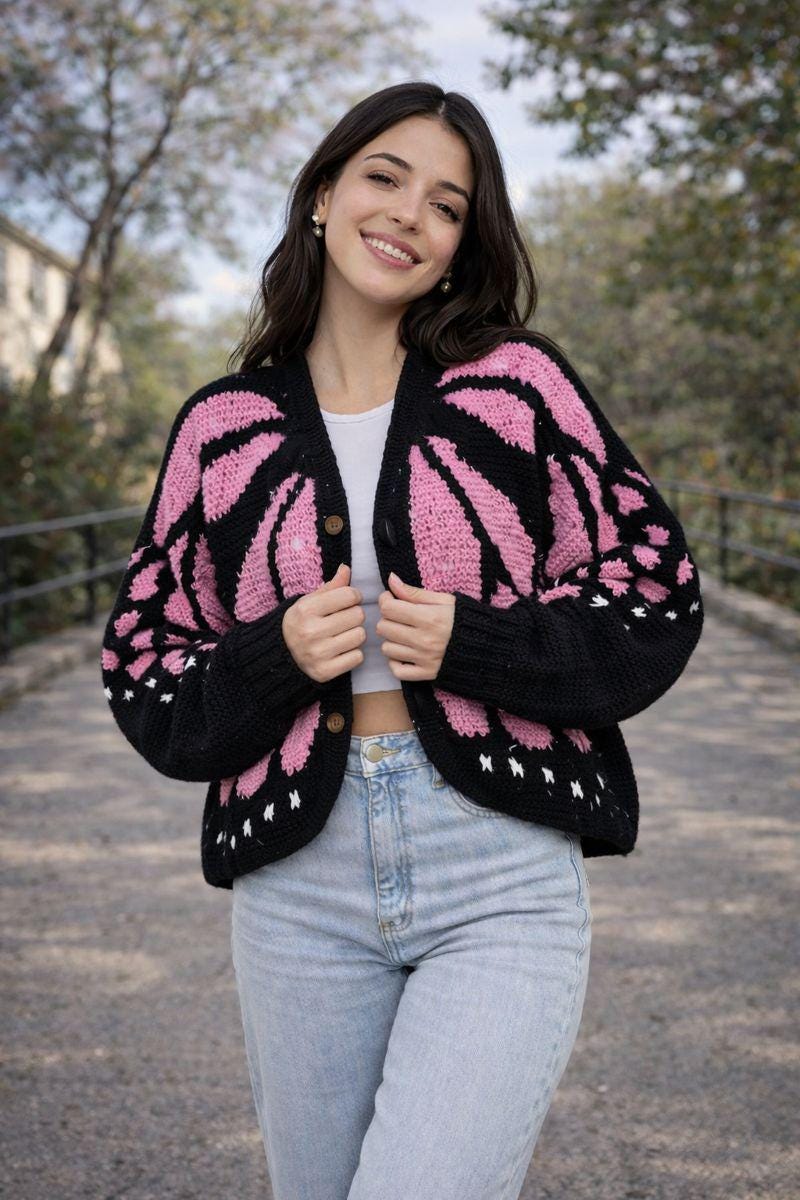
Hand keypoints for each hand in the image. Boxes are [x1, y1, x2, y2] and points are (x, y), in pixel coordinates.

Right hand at [282, 563, 365, 683]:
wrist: (282, 654)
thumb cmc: (301, 622)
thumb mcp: (310, 601)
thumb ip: (331, 586)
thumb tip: (347, 568)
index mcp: (306, 609)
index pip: (349, 595)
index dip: (353, 596)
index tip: (347, 601)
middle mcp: (310, 631)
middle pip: (358, 615)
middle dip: (354, 615)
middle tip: (344, 619)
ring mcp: (318, 653)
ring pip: (360, 636)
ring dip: (355, 634)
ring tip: (342, 634)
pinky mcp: (325, 672)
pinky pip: (357, 657)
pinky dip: (353, 653)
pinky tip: (341, 650)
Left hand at [376, 571, 454, 681]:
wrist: (486, 645)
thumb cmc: (463, 619)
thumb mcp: (443, 600)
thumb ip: (414, 592)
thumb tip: (391, 579)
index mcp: (429, 617)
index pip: (388, 608)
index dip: (386, 600)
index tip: (392, 599)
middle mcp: (424, 639)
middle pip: (383, 628)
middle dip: (388, 619)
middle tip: (399, 616)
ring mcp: (424, 659)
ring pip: (387, 648)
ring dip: (392, 640)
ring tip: (404, 634)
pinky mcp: (426, 674)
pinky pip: (397, 671)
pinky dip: (396, 662)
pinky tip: (404, 653)